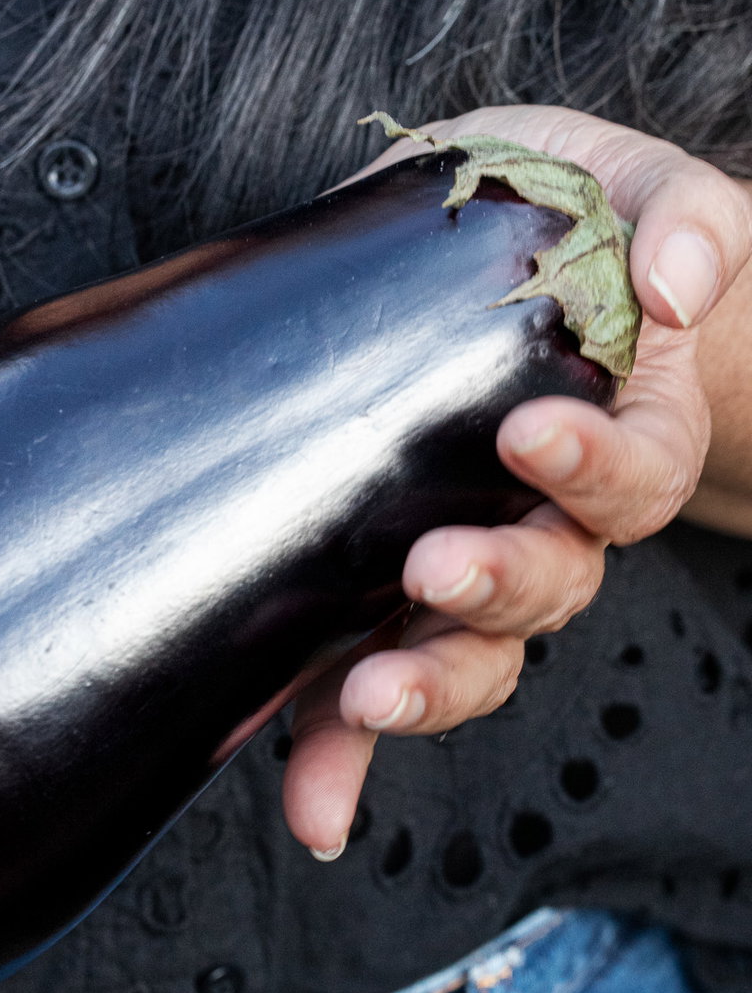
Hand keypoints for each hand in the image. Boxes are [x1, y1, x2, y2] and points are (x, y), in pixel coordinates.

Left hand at [284, 105, 751, 856]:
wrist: (510, 245)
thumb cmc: (579, 221)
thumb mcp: (637, 187)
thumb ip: (681, 222)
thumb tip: (675, 286)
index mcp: (622, 431)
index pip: (631, 475)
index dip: (594, 471)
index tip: (533, 435)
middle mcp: (553, 519)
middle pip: (549, 587)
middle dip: (496, 589)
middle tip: (436, 568)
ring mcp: (468, 560)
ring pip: (468, 654)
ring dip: (423, 687)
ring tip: (367, 696)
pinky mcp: (378, 584)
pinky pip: (365, 682)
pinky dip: (338, 752)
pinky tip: (311, 805)